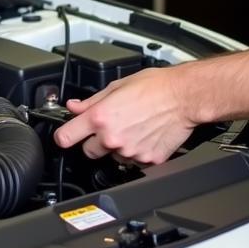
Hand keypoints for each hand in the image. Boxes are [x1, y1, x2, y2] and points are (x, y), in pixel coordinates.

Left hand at [52, 68, 195, 164]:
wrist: (185, 97)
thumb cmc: (156, 87)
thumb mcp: (117, 86)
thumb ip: (92, 101)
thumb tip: (75, 107)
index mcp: (100, 117)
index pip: (65, 137)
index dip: (63, 137)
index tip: (65, 136)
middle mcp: (112, 137)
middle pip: (89, 151)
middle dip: (95, 141)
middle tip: (110, 127)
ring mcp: (130, 152)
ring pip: (113, 156)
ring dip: (118, 147)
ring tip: (134, 128)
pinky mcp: (147, 160)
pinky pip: (135, 161)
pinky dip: (138, 151)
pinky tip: (146, 135)